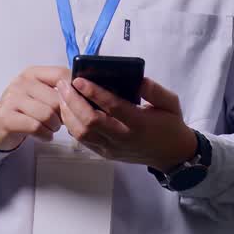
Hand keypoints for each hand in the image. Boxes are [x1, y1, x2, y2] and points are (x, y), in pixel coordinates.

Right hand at [0, 65, 70, 151]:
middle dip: (63, 115)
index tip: (78, 103)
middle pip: (56, 99)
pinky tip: (45, 135)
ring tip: (52, 128)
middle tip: (61, 122)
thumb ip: (58, 90)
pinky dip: (45, 134)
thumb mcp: (39, 94)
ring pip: (47, 114)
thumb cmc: (24, 110)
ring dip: (54, 126)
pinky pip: (36, 126)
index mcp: (33, 73)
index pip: (60, 74)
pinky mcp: (7, 117)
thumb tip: (84, 94)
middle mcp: (21, 82)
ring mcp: (12, 99)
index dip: (74, 90)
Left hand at [55, 75, 198, 170]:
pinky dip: (72, 125)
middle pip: (90, 121)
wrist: (172, 154)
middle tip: (63, 84)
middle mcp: (123, 138)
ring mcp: (112, 148)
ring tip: (62, 95)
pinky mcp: (106, 154)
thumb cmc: (170, 125)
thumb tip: (137, 80)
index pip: (112, 107)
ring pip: (82, 133)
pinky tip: (68, 110)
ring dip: (68, 113)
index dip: (94, 93)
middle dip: (73, 101)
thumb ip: (155, 90)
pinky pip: (83, 140)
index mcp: (139, 123)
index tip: (79, 79)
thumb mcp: (171, 103)